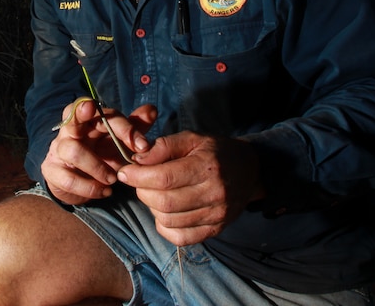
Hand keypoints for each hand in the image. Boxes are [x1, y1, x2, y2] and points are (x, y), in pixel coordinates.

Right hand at [42, 100, 155, 205]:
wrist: (78, 182)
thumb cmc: (102, 155)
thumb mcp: (119, 142)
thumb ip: (135, 127)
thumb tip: (152, 110)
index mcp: (90, 120)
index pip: (104, 113)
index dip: (124, 127)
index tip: (143, 146)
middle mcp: (72, 129)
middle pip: (73, 114)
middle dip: (82, 111)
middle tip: (93, 111)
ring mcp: (59, 149)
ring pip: (73, 151)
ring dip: (97, 167)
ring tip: (113, 180)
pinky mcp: (51, 170)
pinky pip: (67, 179)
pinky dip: (89, 188)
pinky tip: (104, 192)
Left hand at [117, 132, 264, 245]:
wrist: (249, 171)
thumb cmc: (215, 151)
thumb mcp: (192, 139)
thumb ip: (164, 146)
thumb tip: (137, 159)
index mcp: (208, 167)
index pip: (165, 178)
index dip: (138, 176)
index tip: (125, 172)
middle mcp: (214, 194)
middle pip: (164, 201)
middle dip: (142, 191)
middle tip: (139, 181)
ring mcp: (216, 215)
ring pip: (169, 220)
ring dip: (151, 207)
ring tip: (153, 193)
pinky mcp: (214, 230)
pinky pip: (180, 237)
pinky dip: (164, 226)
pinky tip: (164, 211)